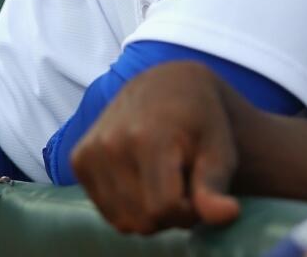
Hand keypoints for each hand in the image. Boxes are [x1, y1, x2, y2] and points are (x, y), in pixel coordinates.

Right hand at [71, 61, 241, 233]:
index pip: (165, 209)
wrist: (164, 86)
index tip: (200, 191)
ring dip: (148, 212)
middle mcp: (111, 142)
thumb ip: (216, 185)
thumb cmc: (199, 121)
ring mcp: (90, 150)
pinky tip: (141, 179)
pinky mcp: (79, 159)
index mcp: (148, 137)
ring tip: (162, 180)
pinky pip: (107, 212)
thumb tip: (227, 214)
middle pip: (144, 219)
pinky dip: (128, 207)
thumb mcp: (219, 149)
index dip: (189, 212)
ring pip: (124, 221)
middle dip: (169, 214)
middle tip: (182, 183)